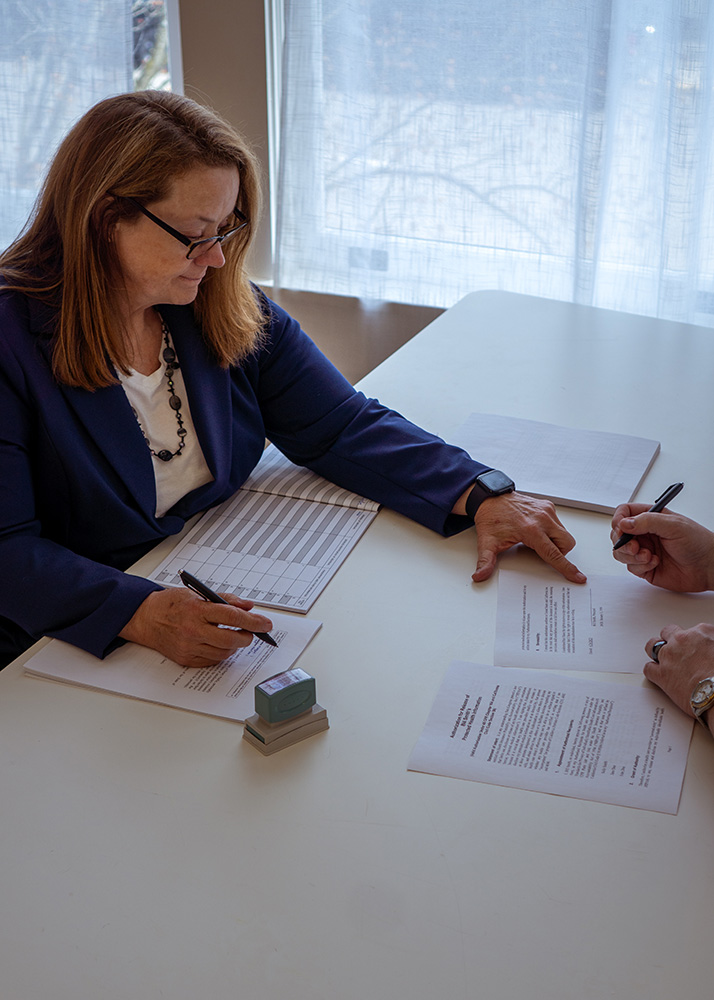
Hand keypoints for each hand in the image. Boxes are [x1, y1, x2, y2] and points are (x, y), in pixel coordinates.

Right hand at [119, 588, 273, 666]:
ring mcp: (189, 647)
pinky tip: (218, 643)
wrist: (145, 618)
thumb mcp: (198, 593)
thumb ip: (226, 600)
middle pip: (231, 640)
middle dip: (247, 637)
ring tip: (233, 636)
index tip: (266, 624)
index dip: (253, 622)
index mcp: (197, 611)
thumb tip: (248, 606)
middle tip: (251, 632)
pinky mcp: (186, 659)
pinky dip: (220, 653)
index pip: (232, 617)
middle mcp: (192, 631)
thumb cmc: (171, 604)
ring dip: (234, 646)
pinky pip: (212, 660)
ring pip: (224, 653)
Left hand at [469, 491, 585, 583]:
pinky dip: (552, 531)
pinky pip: (559, 524)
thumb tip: (479, 576)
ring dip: (555, 542)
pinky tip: (536, 530)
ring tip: (535, 540)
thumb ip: (485, 562)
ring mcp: (547, 511)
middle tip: (541, 552)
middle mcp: (542, 519)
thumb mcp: (487, 543)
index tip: (578, 577)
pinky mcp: (548, 506)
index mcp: (530, 530)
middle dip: (559, 553)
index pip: (554, 554)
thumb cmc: (491, 519)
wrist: (490, 498)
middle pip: (565, 544)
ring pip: (564, 534)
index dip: (567, 568)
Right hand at [611, 504, 713, 591]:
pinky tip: (655, 563)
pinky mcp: (646, 568)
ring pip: (621, 552)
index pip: (624, 513)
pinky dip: (640, 566)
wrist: (708, 567)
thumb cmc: (698, 542)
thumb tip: (624, 523)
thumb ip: (647, 521)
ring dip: (630, 555)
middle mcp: (645, 534)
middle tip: (634, 546)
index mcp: (650, 518)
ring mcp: (644, 550)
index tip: (621, 528)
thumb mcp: (673, 525)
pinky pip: (631, 567)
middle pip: (618, 534)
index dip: (618, 519)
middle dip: (622, 541)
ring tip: (646, 555)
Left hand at [644, 623, 713, 721]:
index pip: (694, 629)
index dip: (694, 640)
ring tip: (663, 658)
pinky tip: (658, 675)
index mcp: (701, 632)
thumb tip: (710, 647)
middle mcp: (681, 641)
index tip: (697, 646)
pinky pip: (648, 668)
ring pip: (652, 646)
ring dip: (656, 651)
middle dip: (671, 639)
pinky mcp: (661, 675)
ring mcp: (669, 656)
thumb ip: (712, 642)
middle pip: (668, 632)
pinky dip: (652, 671)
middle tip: (678, 649)